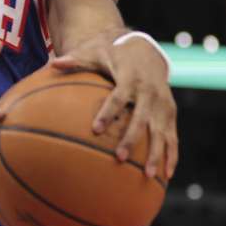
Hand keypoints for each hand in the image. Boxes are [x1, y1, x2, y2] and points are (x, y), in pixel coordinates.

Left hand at [51, 35, 175, 178]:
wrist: (146, 50)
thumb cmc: (113, 54)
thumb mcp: (95, 52)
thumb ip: (75, 60)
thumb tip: (53, 63)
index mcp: (130, 78)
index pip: (118, 98)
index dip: (107, 112)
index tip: (95, 129)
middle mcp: (150, 92)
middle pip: (141, 118)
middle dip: (131, 139)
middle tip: (118, 158)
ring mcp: (163, 104)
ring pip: (161, 132)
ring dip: (157, 153)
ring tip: (148, 175)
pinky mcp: (170, 112)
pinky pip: (173, 136)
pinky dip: (172, 154)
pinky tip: (166, 175)